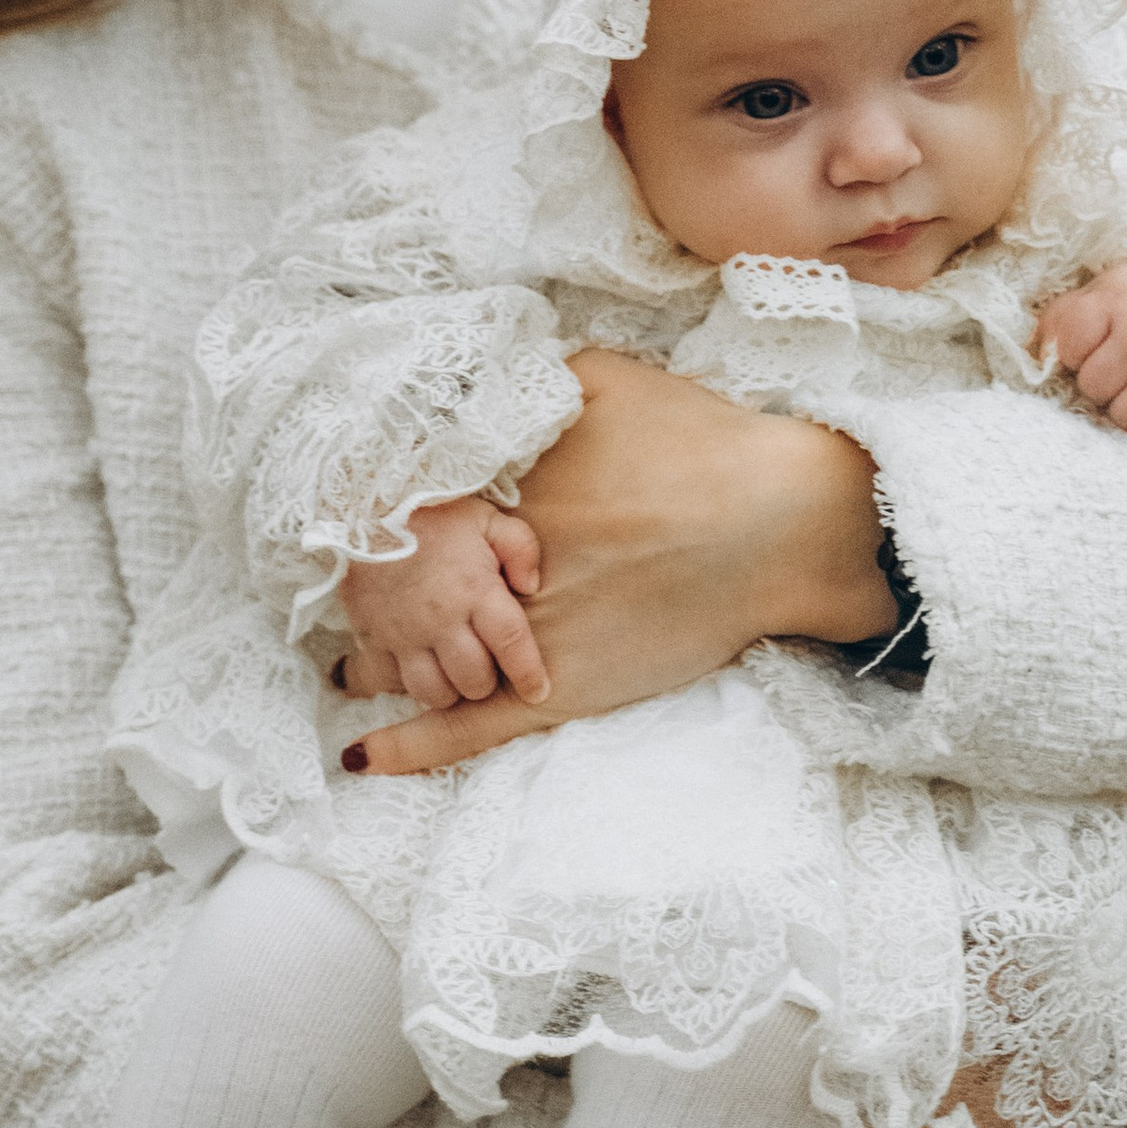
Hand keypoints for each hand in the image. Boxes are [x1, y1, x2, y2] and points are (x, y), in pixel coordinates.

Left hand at [334, 349, 891, 773]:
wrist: (781, 521)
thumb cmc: (698, 442)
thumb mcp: (600, 379)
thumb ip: (526, 382)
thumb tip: (476, 370)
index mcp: (496, 499)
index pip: (405, 518)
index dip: (376, 526)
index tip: (346, 525)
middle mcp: (493, 573)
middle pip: (403, 592)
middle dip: (369, 595)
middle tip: (346, 590)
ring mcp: (521, 638)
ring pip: (422, 662)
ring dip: (378, 664)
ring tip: (350, 663)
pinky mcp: (557, 692)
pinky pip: (467, 730)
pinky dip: (414, 747)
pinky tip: (366, 757)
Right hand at [338, 497, 546, 711]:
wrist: (363, 507)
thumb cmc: (431, 512)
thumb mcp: (485, 517)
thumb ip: (520, 548)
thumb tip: (531, 587)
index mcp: (474, 589)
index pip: (511, 643)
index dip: (529, 674)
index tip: (538, 691)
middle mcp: (440, 619)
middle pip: (474, 679)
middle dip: (487, 682)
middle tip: (486, 667)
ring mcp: (403, 633)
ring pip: (433, 692)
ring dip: (449, 690)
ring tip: (453, 673)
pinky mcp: (371, 637)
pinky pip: (390, 682)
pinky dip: (406, 684)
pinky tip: (416, 668)